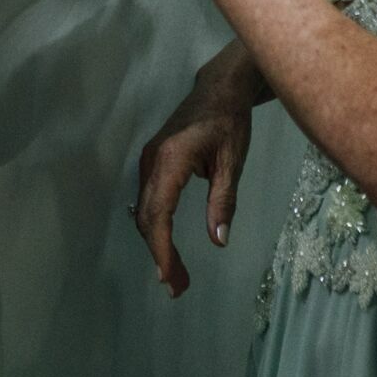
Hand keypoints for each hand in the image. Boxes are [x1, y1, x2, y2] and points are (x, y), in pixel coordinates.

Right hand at [134, 57, 257, 296]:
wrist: (218, 89)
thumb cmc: (230, 123)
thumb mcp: (232, 162)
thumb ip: (223, 201)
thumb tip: (218, 241)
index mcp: (171, 161)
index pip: (158, 213)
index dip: (161, 248)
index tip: (170, 277)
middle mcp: (152, 161)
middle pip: (146, 217)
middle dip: (159, 254)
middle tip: (179, 287)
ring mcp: (149, 160)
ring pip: (144, 210)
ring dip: (156, 243)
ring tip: (176, 274)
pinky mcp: (153, 162)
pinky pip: (148, 200)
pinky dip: (156, 227)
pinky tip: (168, 245)